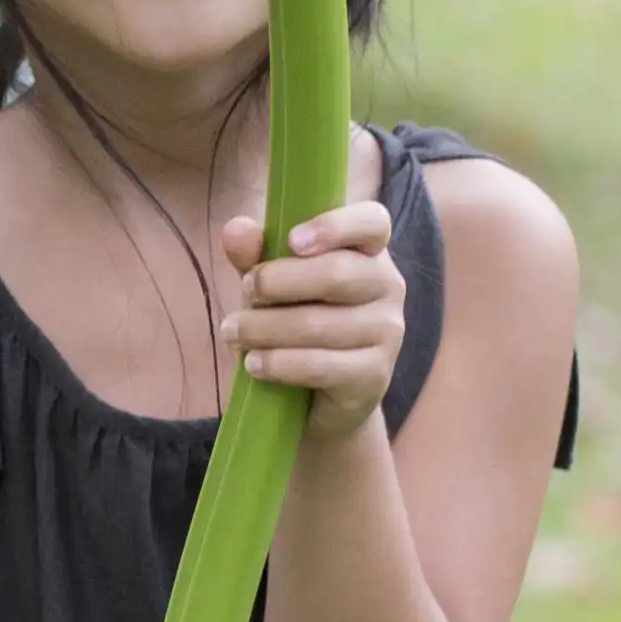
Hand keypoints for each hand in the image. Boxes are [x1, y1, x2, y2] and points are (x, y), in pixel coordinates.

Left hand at [218, 195, 403, 442]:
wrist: (319, 399)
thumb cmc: (296, 324)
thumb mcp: (271, 285)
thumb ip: (255, 255)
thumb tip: (236, 229)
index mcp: (368, 252)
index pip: (372, 222)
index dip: (335, 226)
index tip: (292, 240)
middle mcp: (388, 286)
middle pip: (337, 273)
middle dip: (278, 281)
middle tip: (245, 290)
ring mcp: (387, 333)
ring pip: (319, 324)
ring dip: (264, 327)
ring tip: (232, 332)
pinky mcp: (375, 376)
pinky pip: (320, 366)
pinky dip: (278, 364)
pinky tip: (253, 364)